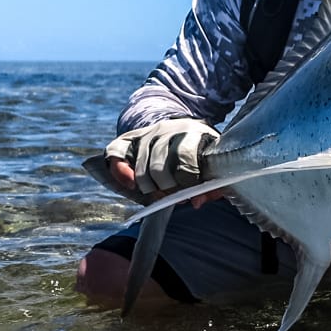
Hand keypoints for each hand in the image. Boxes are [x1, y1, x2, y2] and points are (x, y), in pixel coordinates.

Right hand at [104, 119, 218, 197]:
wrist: (186, 129)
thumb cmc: (202, 154)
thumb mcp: (213, 165)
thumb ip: (212, 186)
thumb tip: (196, 201)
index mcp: (195, 132)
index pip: (185, 158)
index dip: (186, 182)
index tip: (190, 194)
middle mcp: (169, 129)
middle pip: (159, 167)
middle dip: (166, 189)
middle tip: (174, 195)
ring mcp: (149, 132)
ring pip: (140, 167)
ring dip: (149, 188)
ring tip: (160, 193)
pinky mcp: (132, 136)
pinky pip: (116, 151)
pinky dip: (119, 170)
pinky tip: (131, 184)